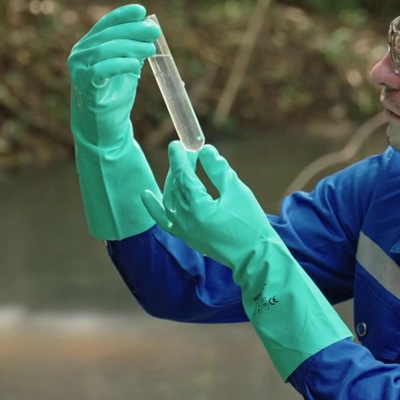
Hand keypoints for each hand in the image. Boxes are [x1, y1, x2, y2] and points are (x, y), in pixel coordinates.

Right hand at [67, 4, 160, 144]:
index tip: (142, 11)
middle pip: (107, 35)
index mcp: (88, 46)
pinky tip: (135, 65)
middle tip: (154, 32)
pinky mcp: (84, 85)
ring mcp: (78, 69)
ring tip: (150, 49)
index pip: (105, 24)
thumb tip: (149, 29)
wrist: (103, 128)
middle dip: (133, 31)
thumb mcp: (125, 67)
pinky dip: (120, 64)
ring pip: (105, 50)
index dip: (123, 15)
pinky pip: (101, 69)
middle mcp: (79, 54)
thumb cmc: (114, 96)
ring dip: (130, 46)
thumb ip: (132, 49)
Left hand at [141, 142, 276, 271]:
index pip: (183, 176)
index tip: (178, 143)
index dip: (180, 158)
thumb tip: (205, 150)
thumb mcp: (237, 191)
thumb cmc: (250, 223)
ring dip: (174, 181)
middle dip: (181, 167)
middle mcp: (185, 220)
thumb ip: (218, 170)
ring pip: (170, 198)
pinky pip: (165, 220)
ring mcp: (183, 230)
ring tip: (184, 167)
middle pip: (176, 185)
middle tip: (190, 153)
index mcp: (198, 208)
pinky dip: (155, 207)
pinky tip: (146, 194)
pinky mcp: (186, 236)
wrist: (254, 256)